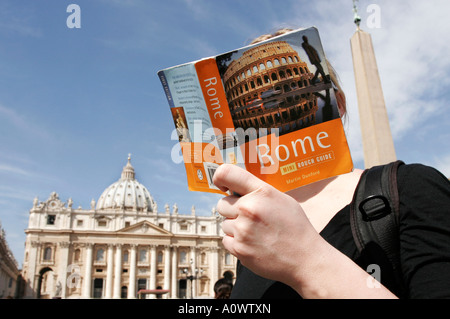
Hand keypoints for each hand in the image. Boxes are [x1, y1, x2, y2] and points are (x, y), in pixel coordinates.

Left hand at [213, 164, 321, 286]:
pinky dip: (236, 243)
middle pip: (222, 204)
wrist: (305, 259)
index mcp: (261, 192)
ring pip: (225, 224)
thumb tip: (235, 187)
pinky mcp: (239, 249)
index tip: (223, 186)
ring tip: (257, 233)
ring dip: (235, 228)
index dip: (219, 179)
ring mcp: (242, 230)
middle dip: (232, 210)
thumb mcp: (282, 199)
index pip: (226, 173)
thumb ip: (258, 191)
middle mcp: (249, 208)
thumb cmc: (295, 227)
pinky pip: (226, 240)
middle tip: (249, 217)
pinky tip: (254, 243)